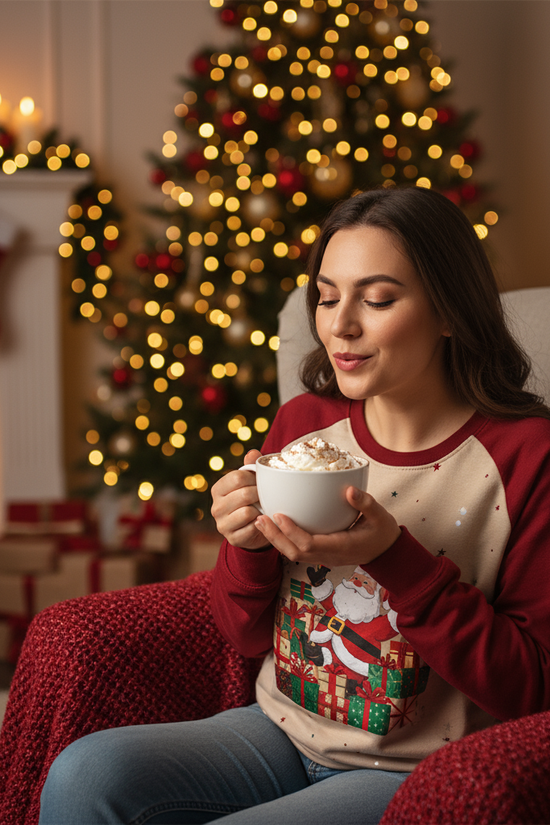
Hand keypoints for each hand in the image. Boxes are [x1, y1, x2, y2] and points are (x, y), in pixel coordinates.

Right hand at [210, 450, 270, 550]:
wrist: (253, 529)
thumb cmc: (252, 500)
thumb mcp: (250, 482)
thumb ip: (251, 466)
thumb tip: (253, 453)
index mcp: (218, 489)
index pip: (238, 477)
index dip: (254, 478)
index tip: (260, 482)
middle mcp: (216, 507)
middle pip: (244, 494)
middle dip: (260, 495)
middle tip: (265, 497)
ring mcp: (222, 524)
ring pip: (248, 512)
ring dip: (260, 510)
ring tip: (262, 509)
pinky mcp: (232, 538)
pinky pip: (252, 528)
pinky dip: (261, 524)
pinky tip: (261, 522)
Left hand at [254, 486, 400, 567]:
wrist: (387, 552)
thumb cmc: (382, 532)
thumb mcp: (380, 515)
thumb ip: (365, 503)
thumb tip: (349, 489)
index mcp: (341, 547)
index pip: (309, 544)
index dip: (291, 531)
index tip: (278, 515)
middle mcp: (329, 555)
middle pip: (294, 552)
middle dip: (275, 536)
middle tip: (260, 518)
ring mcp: (324, 557)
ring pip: (293, 554)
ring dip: (275, 539)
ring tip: (261, 521)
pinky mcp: (321, 554)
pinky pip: (298, 551)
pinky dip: (283, 540)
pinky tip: (275, 526)